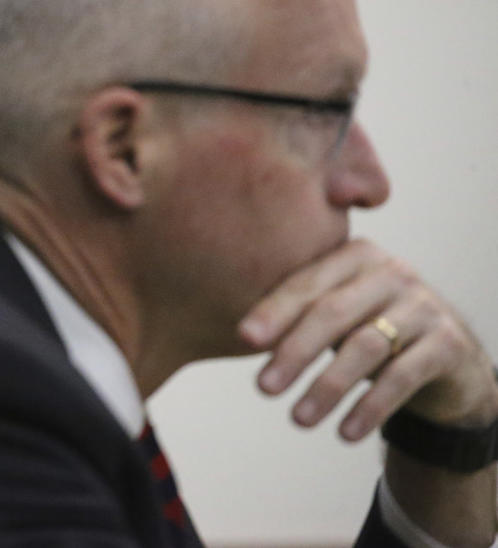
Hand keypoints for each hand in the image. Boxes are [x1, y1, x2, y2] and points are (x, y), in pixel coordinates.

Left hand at [237, 238, 497, 439]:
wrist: (447, 357)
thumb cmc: (371, 328)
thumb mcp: (338, 314)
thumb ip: (299, 311)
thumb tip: (240, 336)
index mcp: (355, 255)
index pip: (307, 283)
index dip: (274, 311)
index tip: (244, 339)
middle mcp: (392, 272)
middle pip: (332, 312)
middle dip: (295, 352)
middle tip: (263, 388)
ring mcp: (424, 306)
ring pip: (365, 347)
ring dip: (327, 387)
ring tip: (298, 420)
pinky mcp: (449, 343)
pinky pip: (402, 377)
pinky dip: (369, 407)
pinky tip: (344, 433)